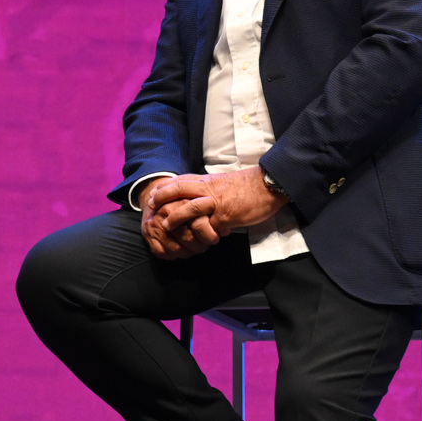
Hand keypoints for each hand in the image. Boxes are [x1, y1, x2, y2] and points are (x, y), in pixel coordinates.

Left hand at [141, 168, 289, 260]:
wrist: (270, 184)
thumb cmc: (249, 186)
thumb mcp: (224, 184)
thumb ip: (210, 191)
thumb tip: (199, 201)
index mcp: (208, 181)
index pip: (180, 180)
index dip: (165, 187)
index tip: (153, 194)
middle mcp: (209, 189)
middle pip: (179, 189)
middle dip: (162, 198)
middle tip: (151, 207)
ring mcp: (216, 202)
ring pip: (189, 207)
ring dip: (175, 217)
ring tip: (166, 226)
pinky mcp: (226, 215)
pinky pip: (208, 226)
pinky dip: (201, 234)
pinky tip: (197, 240)